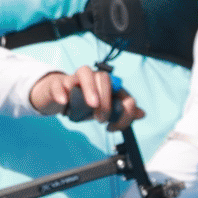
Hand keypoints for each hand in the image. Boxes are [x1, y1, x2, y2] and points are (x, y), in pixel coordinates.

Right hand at [23, 65, 139, 127]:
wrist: (56, 97)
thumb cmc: (82, 102)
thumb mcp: (102, 109)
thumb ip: (122, 111)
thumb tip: (142, 113)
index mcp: (105, 84)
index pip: (120, 89)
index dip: (122, 109)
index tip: (113, 126)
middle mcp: (92, 78)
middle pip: (103, 78)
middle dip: (106, 99)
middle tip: (101, 118)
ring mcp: (74, 79)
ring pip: (84, 72)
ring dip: (91, 88)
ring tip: (92, 105)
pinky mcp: (57, 85)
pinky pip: (59, 84)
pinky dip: (62, 92)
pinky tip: (65, 102)